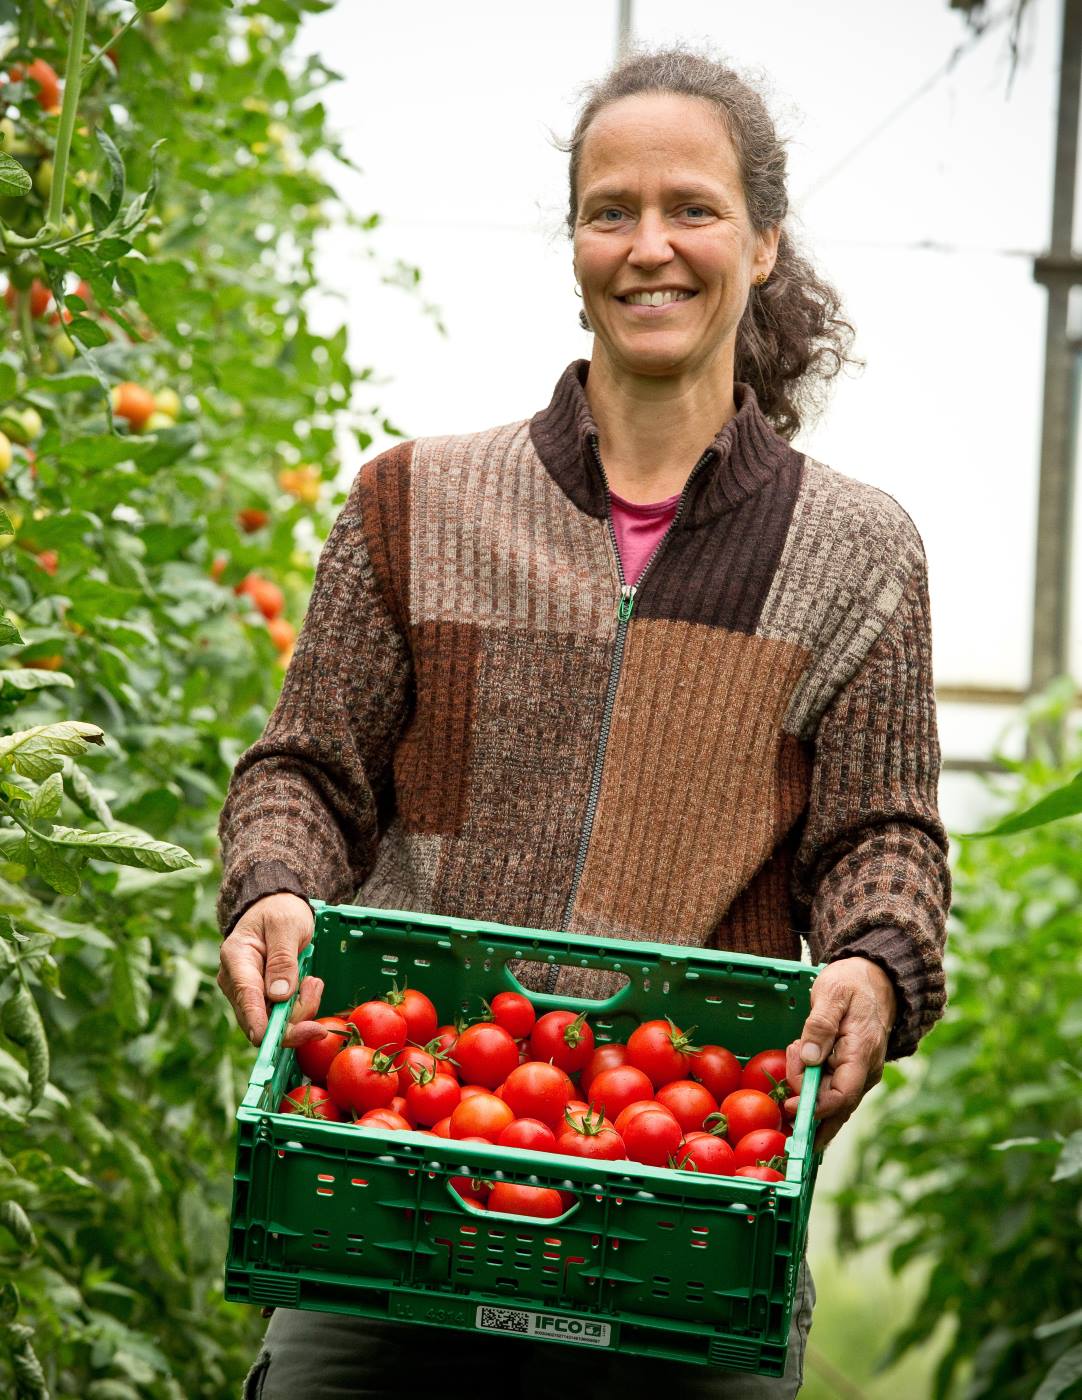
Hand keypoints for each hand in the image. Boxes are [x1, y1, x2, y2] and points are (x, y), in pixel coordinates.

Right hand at [217, 892, 327, 1048]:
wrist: (274, 908)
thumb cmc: (279, 912)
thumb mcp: (286, 926)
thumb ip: (283, 959)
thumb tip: (279, 996)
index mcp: (236, 959)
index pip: (246, 997)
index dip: (259, 1022)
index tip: (269, 1039)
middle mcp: (235, 982)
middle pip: (260, 1019)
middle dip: (294, 1016)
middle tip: (315, 986)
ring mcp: (246, 994)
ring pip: (274, 1022)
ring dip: (301, 1007)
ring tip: (313, 980)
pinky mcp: (260, 1000)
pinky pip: (281, 1016)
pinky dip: (300, 1006)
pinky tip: (308, 984)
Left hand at [782, 957, 896, 1151]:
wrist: (876, 979)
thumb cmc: (853, 983)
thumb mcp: (832, 994)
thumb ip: (820, 1025)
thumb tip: (809, 1059)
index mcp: (862, 1054)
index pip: (842, 1096)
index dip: (816, 1107)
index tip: (789, 1104)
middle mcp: (865, 1071)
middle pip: (833, 1104)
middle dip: (804, 1096)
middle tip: (790, 1063)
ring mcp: (860, 1074)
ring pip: (830, 1099)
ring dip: (806, 1085)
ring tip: (797, 1046)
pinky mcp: (851, 1071)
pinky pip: (830, 1089)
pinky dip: (811, 1083)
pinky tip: (802, 1061)